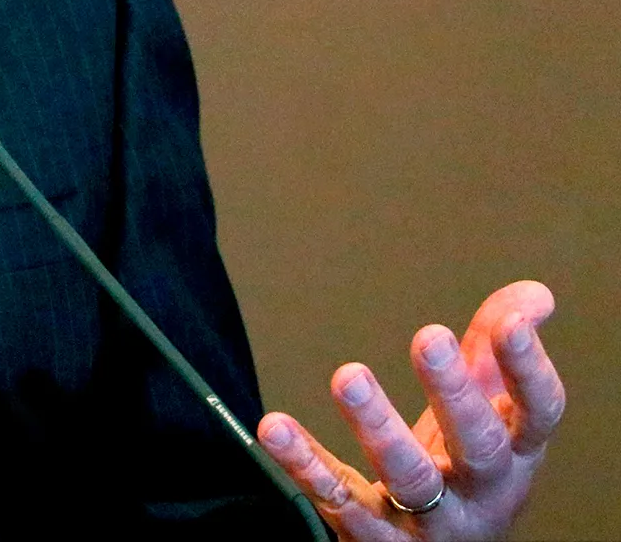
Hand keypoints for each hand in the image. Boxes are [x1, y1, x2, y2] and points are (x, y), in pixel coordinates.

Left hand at [257, 281, 563, 539]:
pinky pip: (339, 499)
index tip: (512, 321)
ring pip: (409, 478)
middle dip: (456, 394)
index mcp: (516, 454)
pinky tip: (276, 427)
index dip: (529, 369)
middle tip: (430, 337)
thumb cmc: (463, 474)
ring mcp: (430, 522)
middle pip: (478, 446)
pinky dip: (306, 463)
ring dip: (378, 427)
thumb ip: (495, 354)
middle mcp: (480, 493)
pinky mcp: (375, 538)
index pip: (538, 413)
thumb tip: (533, 295)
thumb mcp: (488, 417)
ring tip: (349, 377)